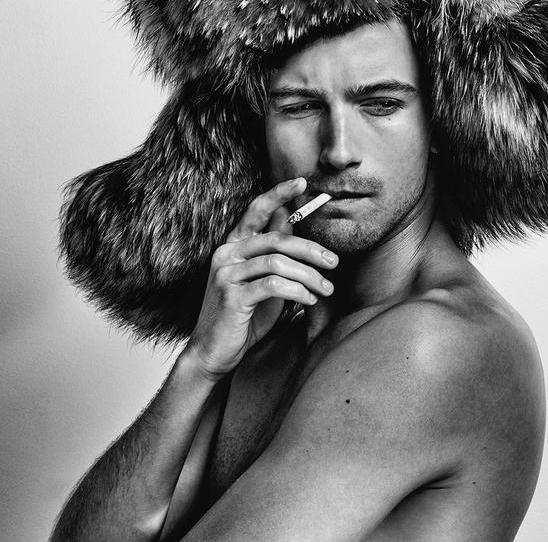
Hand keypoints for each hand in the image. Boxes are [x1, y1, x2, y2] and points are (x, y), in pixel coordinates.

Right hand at [186, 177, 337, 379]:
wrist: (213, 352)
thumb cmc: (242, 319)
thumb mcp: (262, 282)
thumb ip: (274, 254)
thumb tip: (289, 222)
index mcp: (232, 247)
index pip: (255, 211)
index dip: (278, 194)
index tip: (302, 183)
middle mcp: (226, 255)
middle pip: (276, 239)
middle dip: (311, 250)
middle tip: (334, 263)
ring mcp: (226, 275)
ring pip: (278, 263)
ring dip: (309, 276)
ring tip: (326, 289)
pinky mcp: (231, 297)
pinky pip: (272, 286)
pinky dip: (297, 291)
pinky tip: (309, 299)